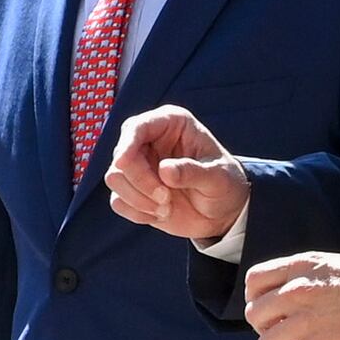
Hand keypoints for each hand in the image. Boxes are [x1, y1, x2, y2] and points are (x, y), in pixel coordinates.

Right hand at [103, 107, 246, 243]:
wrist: (223, 212)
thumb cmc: (224, 185)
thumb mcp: (218, 177)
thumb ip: (194, 172)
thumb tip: (164, 171)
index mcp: (171, 125)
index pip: (137, 127)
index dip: (127, 143)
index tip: (124, 163)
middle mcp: (149, 141)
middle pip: (121, 157)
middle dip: (140, 182)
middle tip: (165, 199)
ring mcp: (139, 166)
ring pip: (115, 179)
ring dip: (138, 199)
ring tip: (166, 208)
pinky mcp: (133, 190)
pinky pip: (118, 201)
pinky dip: (136, 212)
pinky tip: (160, 214)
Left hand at [242, 252, 339, 339]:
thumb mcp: (335, 267)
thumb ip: (307, 279)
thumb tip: (289, 303)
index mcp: (301, 268)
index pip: (254, 281)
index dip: (259, 300)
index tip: (274, 312)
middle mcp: (295, 292)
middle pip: (255, 315)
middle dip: (269, 329)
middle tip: (291, 337)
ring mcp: (303, 322)